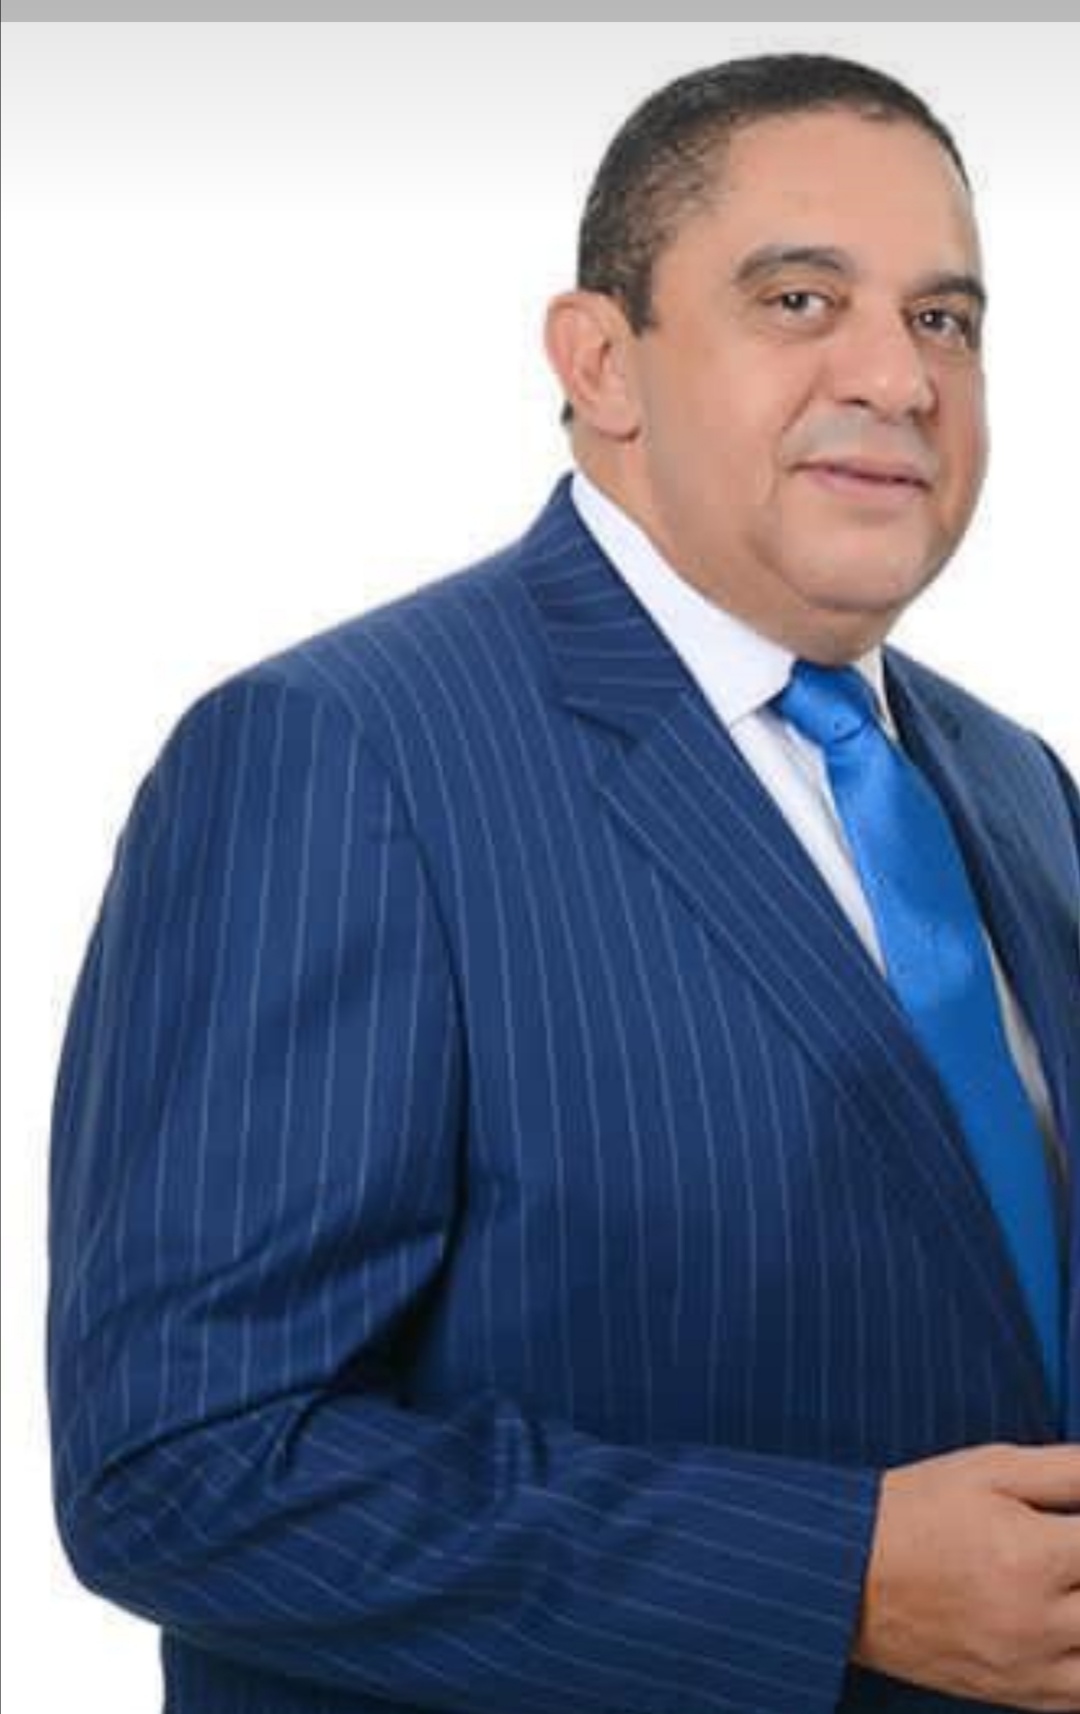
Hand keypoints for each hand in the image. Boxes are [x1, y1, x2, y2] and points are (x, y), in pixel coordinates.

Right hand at [851, 1442, 1079, 1710]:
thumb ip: (1065, 1468)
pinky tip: (1074, 1625)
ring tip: (1075, 1584)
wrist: (844, 1576)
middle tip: (1077, 1552)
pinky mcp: (1020, 1693)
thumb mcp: (987, 1468)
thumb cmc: (910, 1513)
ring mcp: (1031, 1665)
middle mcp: (1038, 1620)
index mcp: (1032, 1555)